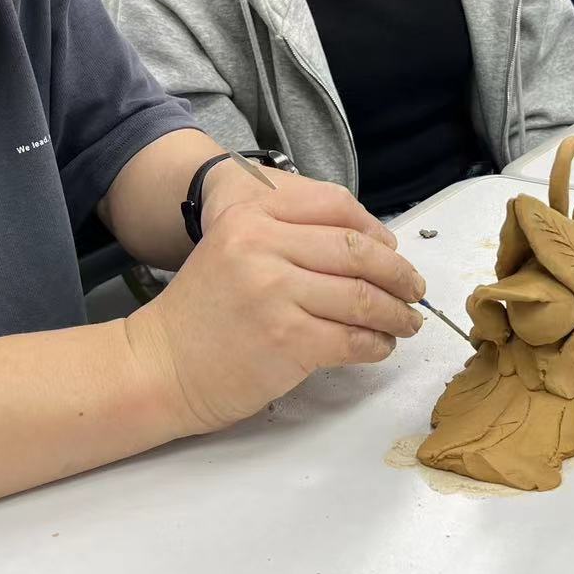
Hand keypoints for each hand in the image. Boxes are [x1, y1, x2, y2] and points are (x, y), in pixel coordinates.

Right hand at [123, 166, 425, 433]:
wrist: (159, 367)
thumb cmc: (204, 314)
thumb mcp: (235, 249)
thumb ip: (291, 237)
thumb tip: (372, 248)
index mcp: (252, 216)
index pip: (336, 206)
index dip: (377, 230)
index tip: (393, 251)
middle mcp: (263, 245)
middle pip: (357, 251)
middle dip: (398, 274)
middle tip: (414, 289)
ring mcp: (275, 293)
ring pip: (362, 297)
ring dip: (396, 313)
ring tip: (407, 322)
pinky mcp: (287, 339)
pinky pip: (353, 338)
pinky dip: (376, 344)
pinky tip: (380, 346)